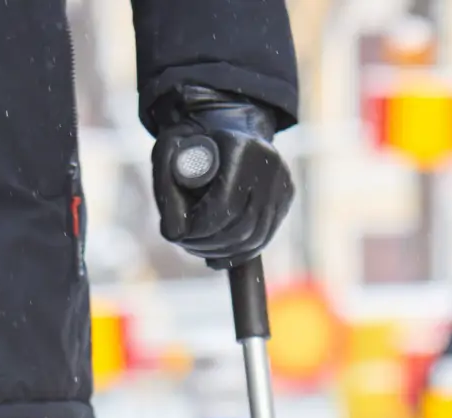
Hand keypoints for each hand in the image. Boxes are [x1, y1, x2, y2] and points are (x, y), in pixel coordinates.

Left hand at [152, 86, 293, 269]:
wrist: (226, 127)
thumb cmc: (193, 142)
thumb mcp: (168, 153)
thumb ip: (165, 189)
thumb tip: (173, 234)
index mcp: (241, 148)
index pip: (222, 207)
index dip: (199, 231)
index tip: (180, 234)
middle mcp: (268, 164)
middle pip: (240, 228)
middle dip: (208, 244)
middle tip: (187, 244)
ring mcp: (282, 181)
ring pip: (253, 239)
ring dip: (222, 252)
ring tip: (200, 248)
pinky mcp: (286, 196)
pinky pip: (263, 239)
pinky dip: (238, 254)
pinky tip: (216, 255)